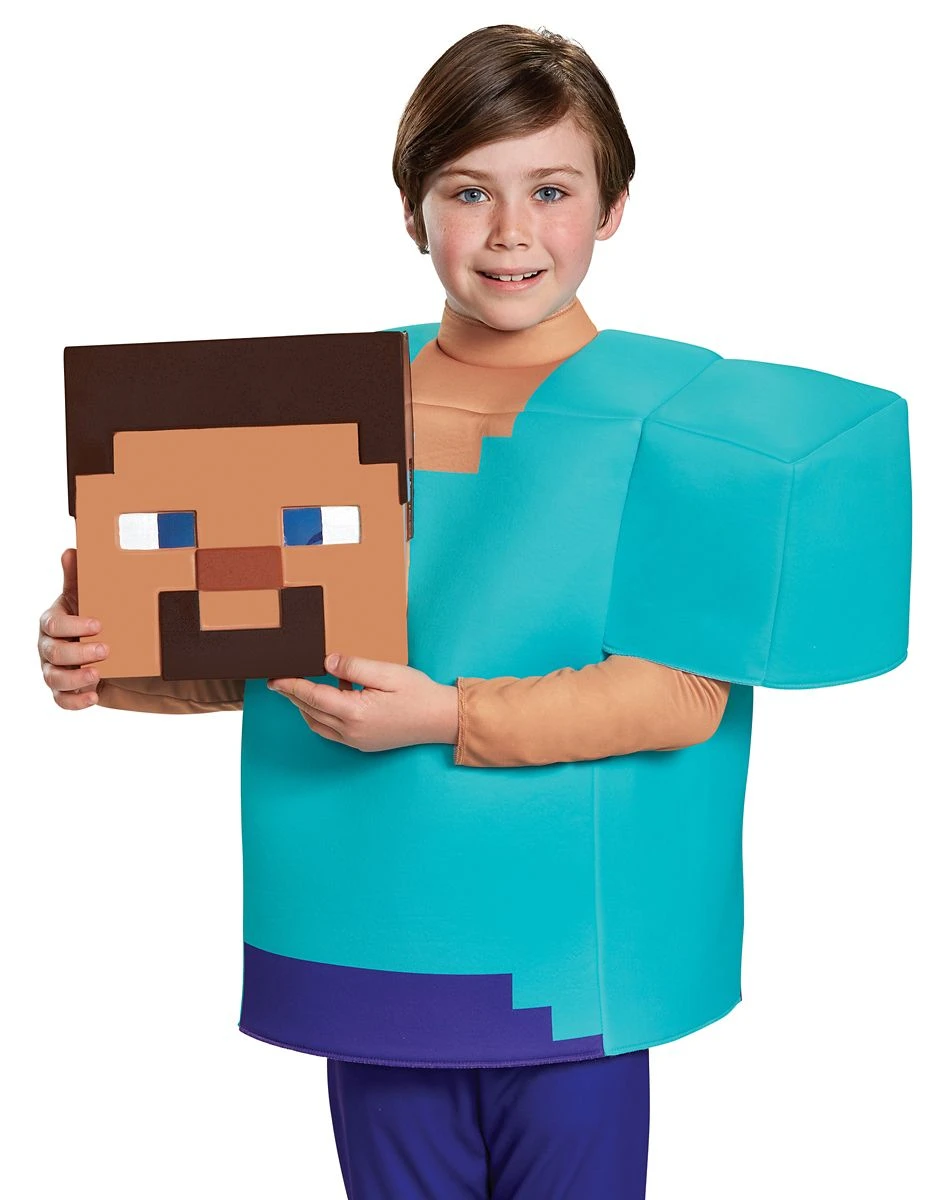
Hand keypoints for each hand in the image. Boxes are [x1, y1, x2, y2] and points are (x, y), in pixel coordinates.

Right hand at [38, 549, 108, 709]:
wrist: (93, 640)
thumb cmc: (86, 615)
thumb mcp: (83, 595)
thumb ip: (76, 577)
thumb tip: (71, 552)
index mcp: (51, 622)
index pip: (53, 624)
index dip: (73, 625)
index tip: (99, 624)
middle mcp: (47, 647)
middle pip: (53, 653)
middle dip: (79, 652)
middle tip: (106, 649)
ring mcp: (52, 670)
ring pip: (54, 679)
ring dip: (76, 679)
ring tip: (97, 675)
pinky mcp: (62, 689)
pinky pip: (61, 700)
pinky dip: (75, 702)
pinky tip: (94, 697)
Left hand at [267, 652, 458, 752]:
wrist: (441, 720)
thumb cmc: (419, 694)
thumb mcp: (387, 672)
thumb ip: (354, 666)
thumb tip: (326, 662)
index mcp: (355, 712)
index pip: (312, 696)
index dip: (291, 685)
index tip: (275, 677)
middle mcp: (351, 731)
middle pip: (310, 710)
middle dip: (292, 695)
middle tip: (278, 681)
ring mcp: (356, 741)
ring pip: (317, 724)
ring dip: (305, 706)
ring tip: (300, 687)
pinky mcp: (363, 744)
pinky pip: (331, 731)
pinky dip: (322, 714)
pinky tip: (332, 697)